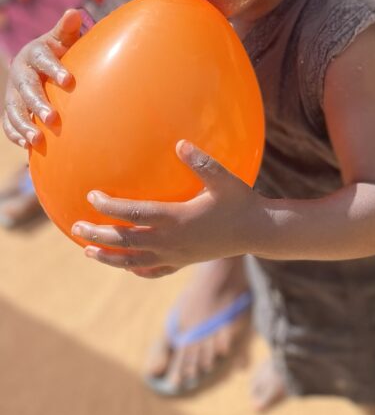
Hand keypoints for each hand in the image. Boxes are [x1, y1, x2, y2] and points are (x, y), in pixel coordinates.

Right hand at [2, 10, 80, 147]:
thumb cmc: (57, 50)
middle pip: (26, 88)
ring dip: (24, 124)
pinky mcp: (10, 107)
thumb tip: (74, 11)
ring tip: (38, 140)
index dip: (54, 69)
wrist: (37, 63)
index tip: (69, 81)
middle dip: (38, 104)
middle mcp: (19, 72)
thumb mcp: (62, 39)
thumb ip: (67, 29)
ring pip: (14, 109)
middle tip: (53, 119)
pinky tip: (27, 146)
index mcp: (33, 53)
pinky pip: (8, 122)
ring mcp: (12, 92)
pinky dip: (15, 133)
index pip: (43, 60)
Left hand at [74, 140, 258, 277]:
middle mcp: (171, 241)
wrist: (258, 232)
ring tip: (88, 252)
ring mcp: (176, 255)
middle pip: (126, 241)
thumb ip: (202, 162)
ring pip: (134, 261)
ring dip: (109, 257)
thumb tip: (179, 143)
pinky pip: (153, 271)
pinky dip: (136, 270)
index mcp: (177, 219)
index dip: (110, 206)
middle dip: (98, 235)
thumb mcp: (225, 178)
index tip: (91, 196)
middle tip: (75, 228)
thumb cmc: (241, 201)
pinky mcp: (183, 262)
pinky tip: (127, 266)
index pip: (135, 214)